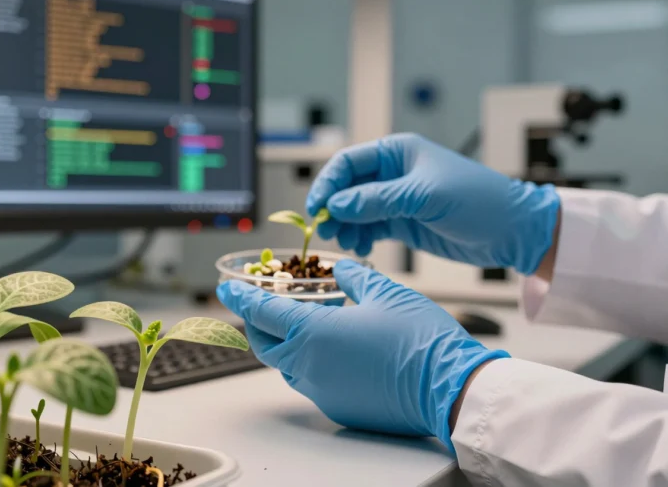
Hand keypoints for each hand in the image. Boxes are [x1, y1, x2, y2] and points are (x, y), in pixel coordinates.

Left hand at [216, 261, 507, 449]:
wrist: (451, 389)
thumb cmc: (421, 340)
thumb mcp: (386, 292)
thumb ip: (354, 278)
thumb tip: (341, 270)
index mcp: (313, 334)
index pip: (261, 312)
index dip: (241, 296)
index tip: (226, 288)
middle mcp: (309, 367)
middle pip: (264, 344)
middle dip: (256, 323)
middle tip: (260, 305)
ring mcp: (322, 392)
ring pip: (287, 365)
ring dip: (285, 344)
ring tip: (301, 323)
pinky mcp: (338, 408)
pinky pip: (312, 383)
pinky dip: (310, 363)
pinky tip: (332, 349)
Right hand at [306, 133, 559, 274]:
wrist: (513, 231)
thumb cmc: (479, 201)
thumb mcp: (425, 196)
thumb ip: (378, 200)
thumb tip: (336, 206)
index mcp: (397, 153)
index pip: (348, 164)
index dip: (328, 184)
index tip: (317, 208)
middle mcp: (393, 173)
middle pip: (347, 188)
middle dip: (333, 209)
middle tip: (326, 231)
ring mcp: (396, 199)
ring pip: (355, 211)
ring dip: (345, 226)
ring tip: (346, 243)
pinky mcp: (403, 222)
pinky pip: (370, 228)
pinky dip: (361, 237)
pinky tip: (362, 248)